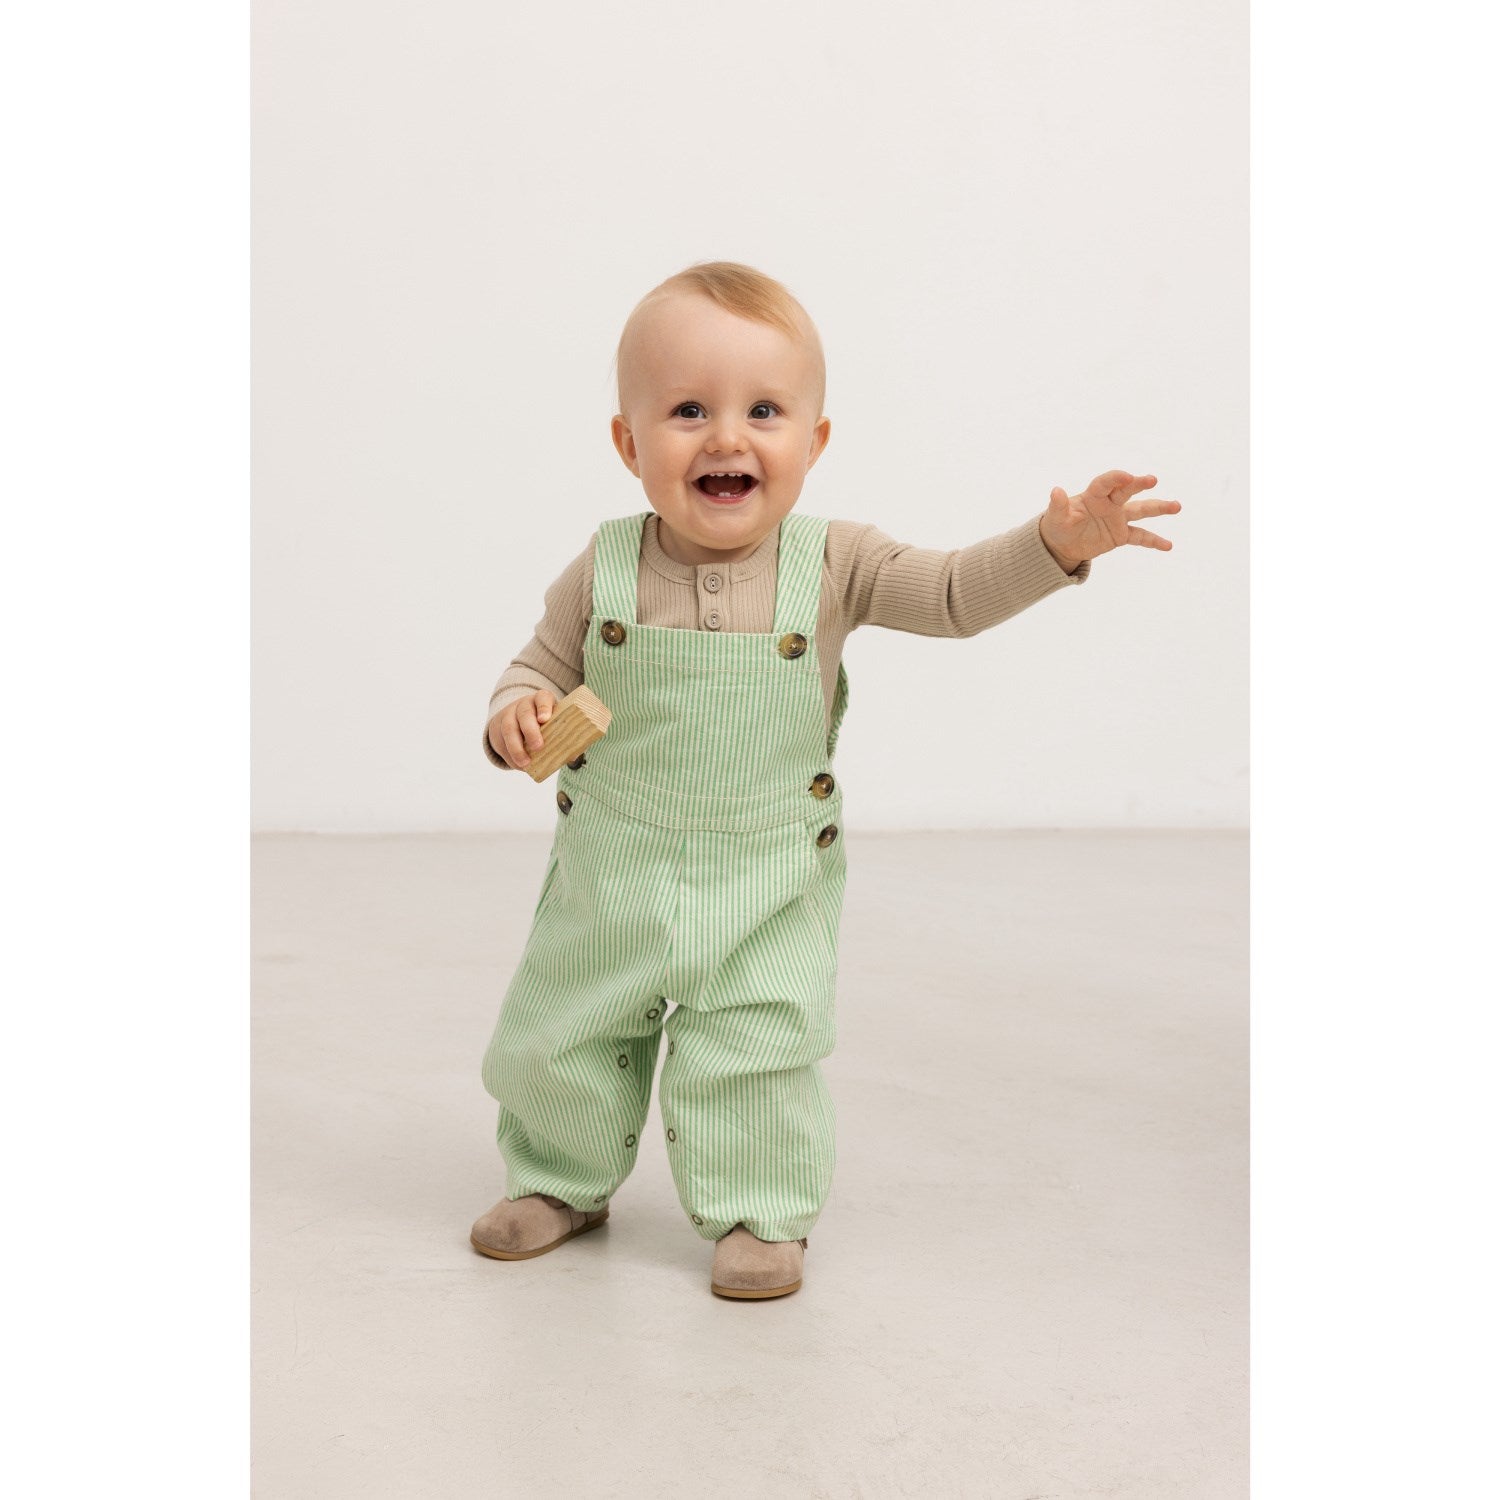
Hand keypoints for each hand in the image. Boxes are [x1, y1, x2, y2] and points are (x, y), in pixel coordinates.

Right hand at [489, 690, 556, 770]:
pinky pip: (501, 742)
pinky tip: (518, 765)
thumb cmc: (544, 723)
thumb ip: (564, 736)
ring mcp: (509, 715)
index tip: (544, 719)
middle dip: (530, 731)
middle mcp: (523, 705)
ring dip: (516, 747)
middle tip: (538, 747)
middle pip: (524, 714)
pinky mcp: (497, 728)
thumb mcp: (553, 723)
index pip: (542, 698)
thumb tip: (573, 756)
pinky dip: (509, 755)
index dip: (544, 708)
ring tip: (525, 763)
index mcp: (541, 700)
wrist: (516, 718)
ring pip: (509, 728)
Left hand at [1039, 470, 1181, 570]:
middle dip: (1139, 484)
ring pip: (1141, 511)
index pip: (1106, 483)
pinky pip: (1140, 537)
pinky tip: (1168, 545)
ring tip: (1177, 506)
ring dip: (1159, 508)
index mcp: (1093, 496)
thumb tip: (1055, 491)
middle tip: (1152, 479)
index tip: (1128, 476)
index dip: (1116, 479)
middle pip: (1127, 491)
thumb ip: (1058, 505)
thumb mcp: (1055, 517)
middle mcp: (1109, 503)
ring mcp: (1118, 518)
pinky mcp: (1121, 534)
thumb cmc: (1059, 525)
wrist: (1063, 544)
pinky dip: (1154, 541)